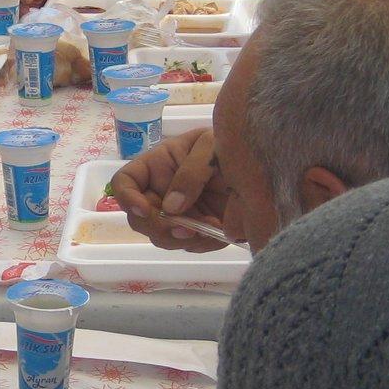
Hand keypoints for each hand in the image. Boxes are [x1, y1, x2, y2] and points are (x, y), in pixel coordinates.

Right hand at [111, 129, 236, 252]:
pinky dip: (204, 243)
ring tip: (210, 228)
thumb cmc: (230, 143)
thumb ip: (191, 172)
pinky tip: (221, 230)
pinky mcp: (199, 229)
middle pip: (139, 219)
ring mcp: (180, 214)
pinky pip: (191, 245)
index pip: (125, 183)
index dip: (126, 199)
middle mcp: (162, 193)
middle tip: (185, 230)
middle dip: (158, 228)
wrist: (264, 164)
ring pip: (162, 238)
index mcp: (157, 167)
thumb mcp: (210, 146)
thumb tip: (171, 208)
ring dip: (182, 239)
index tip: (145, 210)